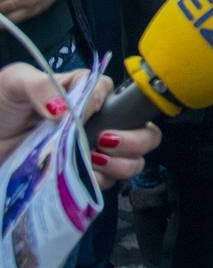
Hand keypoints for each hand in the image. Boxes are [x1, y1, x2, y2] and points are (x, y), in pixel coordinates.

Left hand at [0, 65, 162, 187]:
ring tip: (94, 161)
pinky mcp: (81, 176)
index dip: (111, 105)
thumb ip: (42, 86)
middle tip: (105, 143)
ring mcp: (92, 151)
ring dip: (122, 164)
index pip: (115, 93)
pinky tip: (83, 176)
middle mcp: (97, 122)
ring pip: (134, 160)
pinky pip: (108, 183)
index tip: (91, 118)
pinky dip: (101, 182)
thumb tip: (68, 108)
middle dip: (136, 140)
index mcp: (84, 93)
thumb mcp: (15, 83)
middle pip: (144, 131)